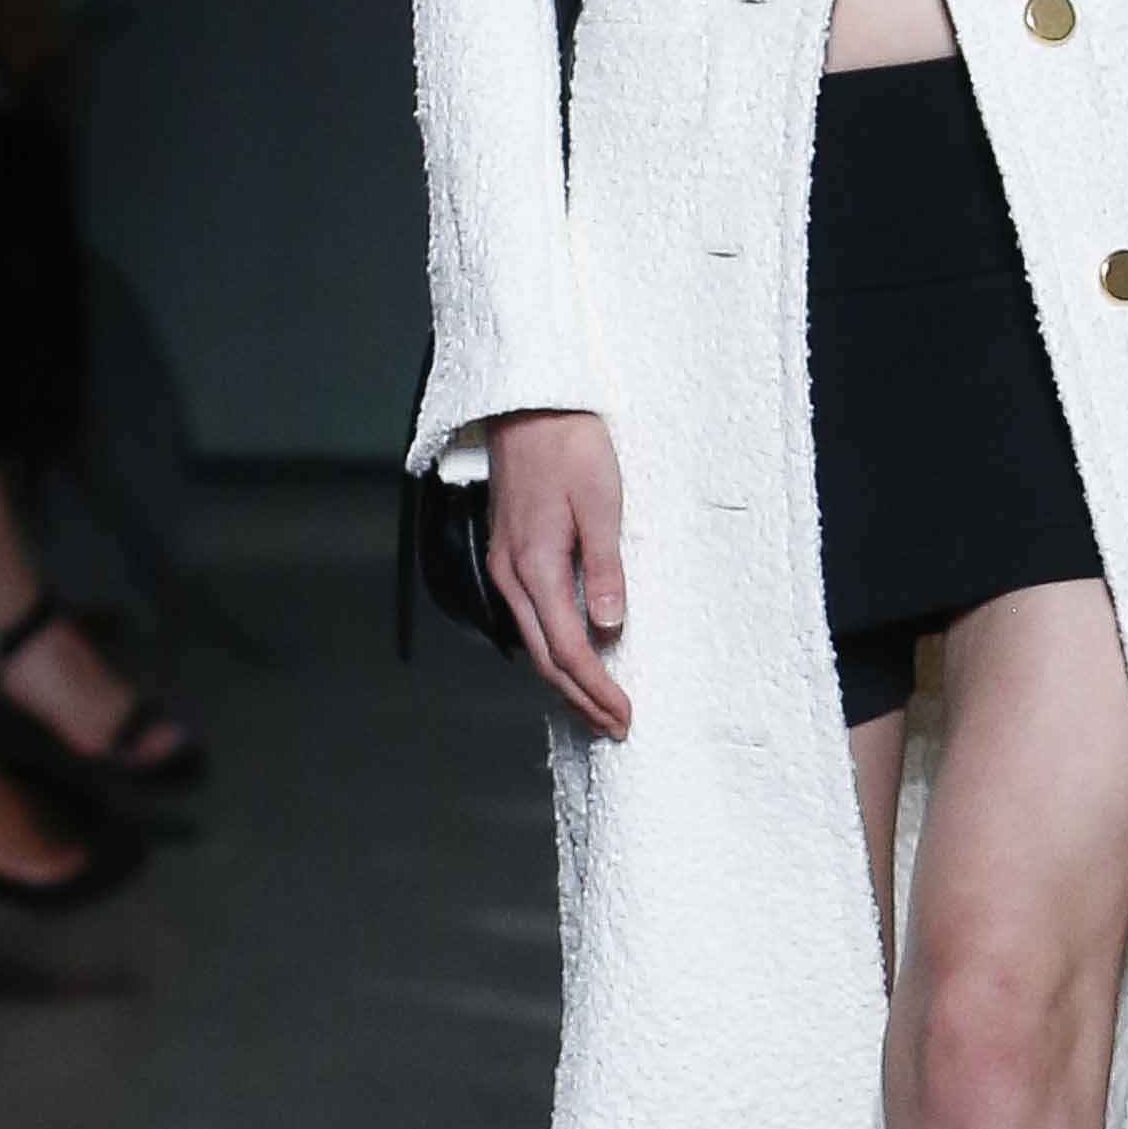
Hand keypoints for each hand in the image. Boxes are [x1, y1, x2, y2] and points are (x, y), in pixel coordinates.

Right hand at [486, 410, 629, 734]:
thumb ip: (604, 567)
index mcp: (535, 566)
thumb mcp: (602, 503)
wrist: (531, 404)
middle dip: (580, 697)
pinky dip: (549, 648)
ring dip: (564, 678)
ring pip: (530, 641)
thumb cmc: (572, 446)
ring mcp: (504, 565)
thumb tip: (608, 628)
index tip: (623, 714)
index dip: (595, 688)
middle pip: (543, 657)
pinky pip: (526, 618)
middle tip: (615, 724)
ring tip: (596, 703)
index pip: (567, 648)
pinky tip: (569, 655)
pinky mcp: (507, 553)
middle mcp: (511, 574)